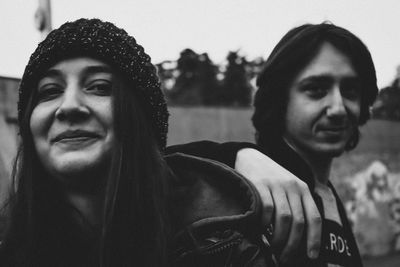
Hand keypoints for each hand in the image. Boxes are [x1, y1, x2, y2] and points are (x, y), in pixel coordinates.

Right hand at [235, 148, 321, 262]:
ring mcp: (276, 184)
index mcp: (303, 189)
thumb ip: (296, 205)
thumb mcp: (289, 187)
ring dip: (279, 238)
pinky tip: (261, 230)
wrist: (251, 156)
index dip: (315, 239)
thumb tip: (299, 238)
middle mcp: (292, 186)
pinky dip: (265, 224)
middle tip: (284, 257)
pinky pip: (266, 209)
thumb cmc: (271, 178)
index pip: (314, 217)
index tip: (311, 255)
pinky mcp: (259, 184)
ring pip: (284, 218)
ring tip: (273, 248)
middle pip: (298, 222)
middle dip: (292, 245)